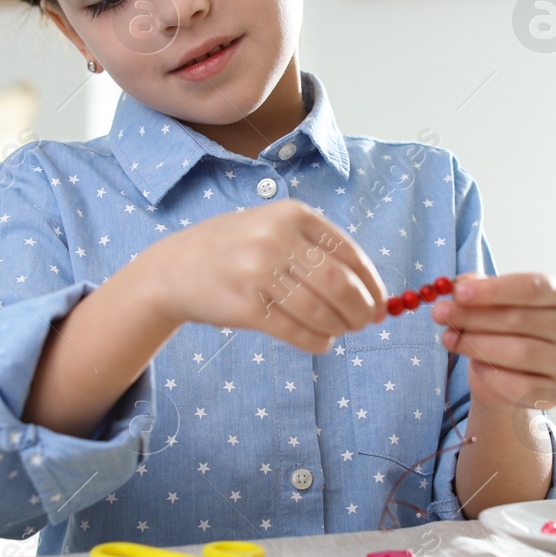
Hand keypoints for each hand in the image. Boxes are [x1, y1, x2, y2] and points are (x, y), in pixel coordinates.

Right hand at [140, 198, 388, 353]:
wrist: (174, 268)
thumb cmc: (236, 250)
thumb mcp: (274, 229)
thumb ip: (318, 252)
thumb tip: (372, 293)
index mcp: (292, 214)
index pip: (348, 252)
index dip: (371, 282)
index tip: (381, 303)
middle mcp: (276, 238)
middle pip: (339, 282)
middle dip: (360, 309)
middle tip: (365, 323)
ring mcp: (258, 272)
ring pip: (319, 310)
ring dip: (339, 327)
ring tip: (340, 332)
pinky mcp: (245, 307)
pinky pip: (295, 331)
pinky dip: (317, 341)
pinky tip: (321, 342)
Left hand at [430, 271, 555, 413]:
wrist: (500, 372)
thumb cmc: (494, 327)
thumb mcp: (483, 301)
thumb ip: (472, 289)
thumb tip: (456, 287)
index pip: (532, 287)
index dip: (494, 290)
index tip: (458, 292)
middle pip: (521, 319)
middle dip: (474, 316)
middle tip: (440, 314)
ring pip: (520, 352)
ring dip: (477, 345)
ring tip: (448, 339)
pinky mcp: (555, 391)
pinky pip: (522, 385)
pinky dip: (492, 376)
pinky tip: (476, 368)